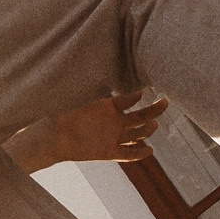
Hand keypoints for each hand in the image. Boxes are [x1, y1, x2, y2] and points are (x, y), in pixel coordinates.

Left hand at [52, 90, 168, 162]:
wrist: (53, 138)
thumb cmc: (62, 113)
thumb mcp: (75, 96)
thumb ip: (87, 85)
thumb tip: (89, 64)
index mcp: (108, 106)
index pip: (128, 100)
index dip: (134, 96)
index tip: (140, 91)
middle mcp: (114, 121)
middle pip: (140, 116)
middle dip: (154, 110)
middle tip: (166, 101)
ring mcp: (113, 137)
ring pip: (137, 134)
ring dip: (147, 130)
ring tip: (154, 124)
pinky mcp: (109, 152)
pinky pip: (128, 154)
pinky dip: (138, 153)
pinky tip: (149, 150)